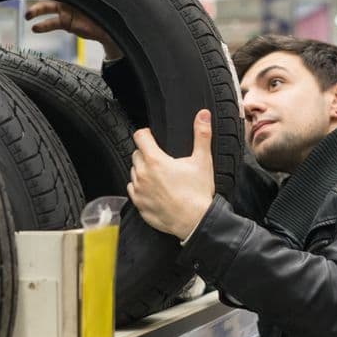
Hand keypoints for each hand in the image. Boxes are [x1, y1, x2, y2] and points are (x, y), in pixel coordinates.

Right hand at [25, 0, 122, 58]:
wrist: (109, 29)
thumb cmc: (107, 11)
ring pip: (47, 8)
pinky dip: (43, 26)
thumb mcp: (99, 2)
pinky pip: (51, 23)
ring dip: (36, 11)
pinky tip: (35, 28)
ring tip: (27, 16)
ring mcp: (65, 10)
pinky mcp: (65, 23)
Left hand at [127, 110, 214, 239]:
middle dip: (146, 153)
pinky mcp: (139, 205)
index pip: (140, 136)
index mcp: (155, 160)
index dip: (146, 134)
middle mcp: (142, 174)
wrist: (195, 222)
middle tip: (162, 159)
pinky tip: (154, 190)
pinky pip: (133, 190)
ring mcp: (139, 191)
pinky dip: (140, 188)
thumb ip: (201, 135)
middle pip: (136, 154)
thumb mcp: (202, 160)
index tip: (153, 137)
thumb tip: (203, 115)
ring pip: (134, 172)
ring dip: (143, 171)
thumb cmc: (198, 193)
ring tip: (160, 176)